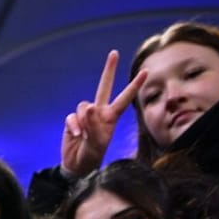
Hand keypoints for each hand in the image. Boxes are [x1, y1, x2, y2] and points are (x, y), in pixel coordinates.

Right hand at [61, 50, 143, 176]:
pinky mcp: (72, 120)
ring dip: (84, 120)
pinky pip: (72, 117)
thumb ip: (93, 125)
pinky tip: (76, 135)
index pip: (125, 98)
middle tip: (114, 53)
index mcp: (111, 117)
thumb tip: (88, 107)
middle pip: (104, 86)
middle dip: (109, 70)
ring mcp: (85, 115)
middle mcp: (99, 112)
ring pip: (84, 106)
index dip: (134, 85)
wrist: (77, 165)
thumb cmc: (92, 155)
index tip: (146, 71)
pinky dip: (74, 126)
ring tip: (84, 134)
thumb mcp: (97, 143)